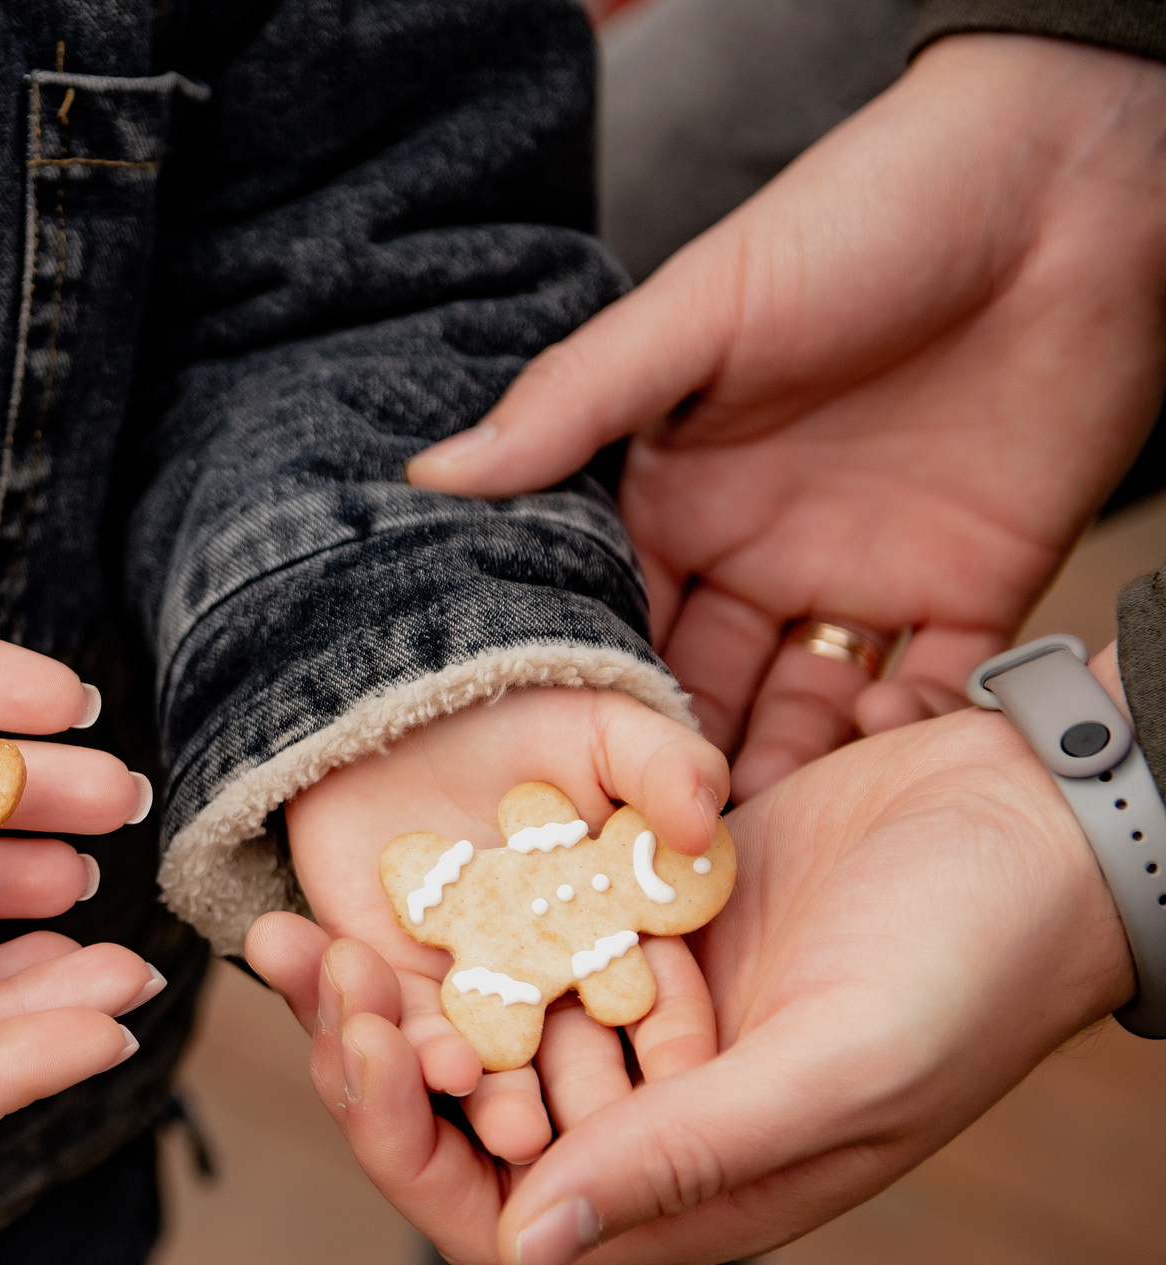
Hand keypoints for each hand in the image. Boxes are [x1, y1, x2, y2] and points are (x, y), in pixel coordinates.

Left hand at [288, 654, 1136, 1264]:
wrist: (1043, 815)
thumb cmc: (971, 963)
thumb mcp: (834, 1071)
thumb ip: (679, 1157)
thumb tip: (522, 1248)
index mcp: (685, 1185)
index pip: (491, 1216)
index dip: (403, 1148)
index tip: (356, 1047)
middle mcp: (644, 1113)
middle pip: (452, 1115)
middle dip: (360, 1053)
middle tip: (298, 957)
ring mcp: (635, 1016)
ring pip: (466, 1023)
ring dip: (383, 982)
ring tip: (297, 919)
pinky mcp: (633, 922)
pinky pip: (510, 935)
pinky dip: (449, 914)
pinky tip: (384, 868)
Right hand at [408, 36, 1165, 798]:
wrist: (1064, 186)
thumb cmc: (867, 214)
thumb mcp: (702, 306)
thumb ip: (576, 400)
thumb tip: (431, 474)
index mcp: (676, 496)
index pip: (610, 623)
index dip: (584, 700)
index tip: (551, 777)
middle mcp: (756, 554)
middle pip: (696, 694)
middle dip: (669, 772)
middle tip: (643, 847)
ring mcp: (863, 579)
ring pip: (804, 718)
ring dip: (778, 780)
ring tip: (744, 847)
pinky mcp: (971, 592)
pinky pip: (931, 697)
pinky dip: (904, 742)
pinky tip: (872, 766)